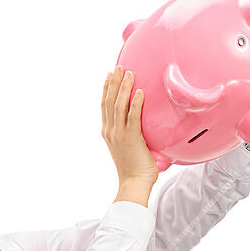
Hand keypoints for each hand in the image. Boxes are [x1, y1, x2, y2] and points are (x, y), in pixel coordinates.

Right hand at [102, 65, 157, 205]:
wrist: (133, 183)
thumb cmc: (135, 169)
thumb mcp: (130, 148)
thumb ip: (133, 134)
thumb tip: (144, 126)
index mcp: (108, 133)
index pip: (105, 106)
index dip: (107, 89)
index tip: (110, 76)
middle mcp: (110, 131)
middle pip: (109, 102)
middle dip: (113, 82)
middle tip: (117, 67)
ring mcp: (119, 134)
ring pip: (119, 106)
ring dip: (123, 88)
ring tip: (128, 73)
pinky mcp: (131, 138)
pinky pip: (132, 117)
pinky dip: (135, 103)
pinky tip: (139, 91)